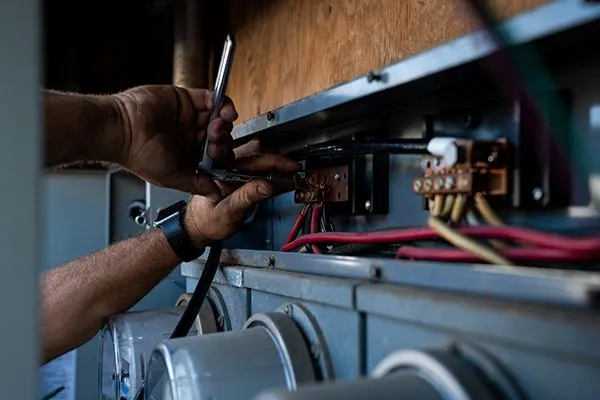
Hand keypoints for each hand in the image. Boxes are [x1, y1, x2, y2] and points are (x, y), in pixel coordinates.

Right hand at [113, 85, 237, 198]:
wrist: (122, 130)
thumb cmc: (139, 156)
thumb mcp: (174, 177)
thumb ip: (197, 184)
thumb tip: (215, 194)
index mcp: (188, 155)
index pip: (216, 155)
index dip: (222, 156)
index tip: (220, 158)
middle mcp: (190, 136)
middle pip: (220, 136)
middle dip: (223, 140)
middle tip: (214, 143)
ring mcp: (189, 117)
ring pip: (218, 117)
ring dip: (224, 122)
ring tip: (216, 127)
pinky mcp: (185, 99)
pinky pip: (211, 98)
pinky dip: (222, 103)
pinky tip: (223, 111)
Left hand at [183, 141, 296, 246]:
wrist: (198, 226)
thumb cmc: (207, 220)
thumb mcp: (228, 212)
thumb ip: (247, 197)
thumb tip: (268, 185)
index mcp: (220, 168)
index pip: (251, 158)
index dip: (275, 161)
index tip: (290, 167)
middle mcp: (226, 163)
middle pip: (257, 151)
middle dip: (277, 159)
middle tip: (294, 170)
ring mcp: (233, 167)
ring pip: (258, 155)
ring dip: (274, 163)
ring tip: (289, 173)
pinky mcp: (238, 173)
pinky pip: (257, 165)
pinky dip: (271, 170)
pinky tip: (279, 177)